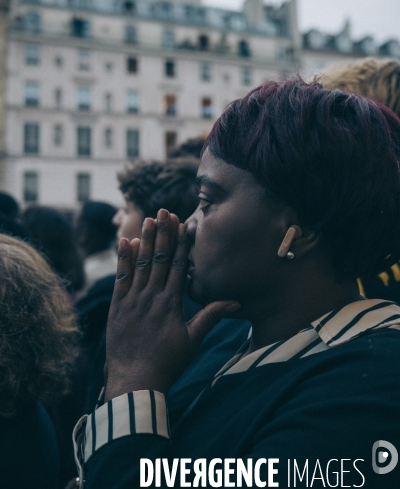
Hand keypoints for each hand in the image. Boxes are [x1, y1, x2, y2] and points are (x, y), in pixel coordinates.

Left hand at [105, 209, 240, 400]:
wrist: (135, 382)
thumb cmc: (167, 363)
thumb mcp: (192, 340)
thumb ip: (211, 317)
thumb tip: (235, 302)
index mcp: (172, 303)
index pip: (179, 266)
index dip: (182, 243)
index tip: (185, 224)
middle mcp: (152, 297)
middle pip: (160, 259)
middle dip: (164, 233)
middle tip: (166, 211)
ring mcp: (133, 300)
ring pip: (141, 263)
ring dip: (146, 240)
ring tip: (150, 219)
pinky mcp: (117, 306)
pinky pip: (121, 277)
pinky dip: (124, 258)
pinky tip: (126, 241)